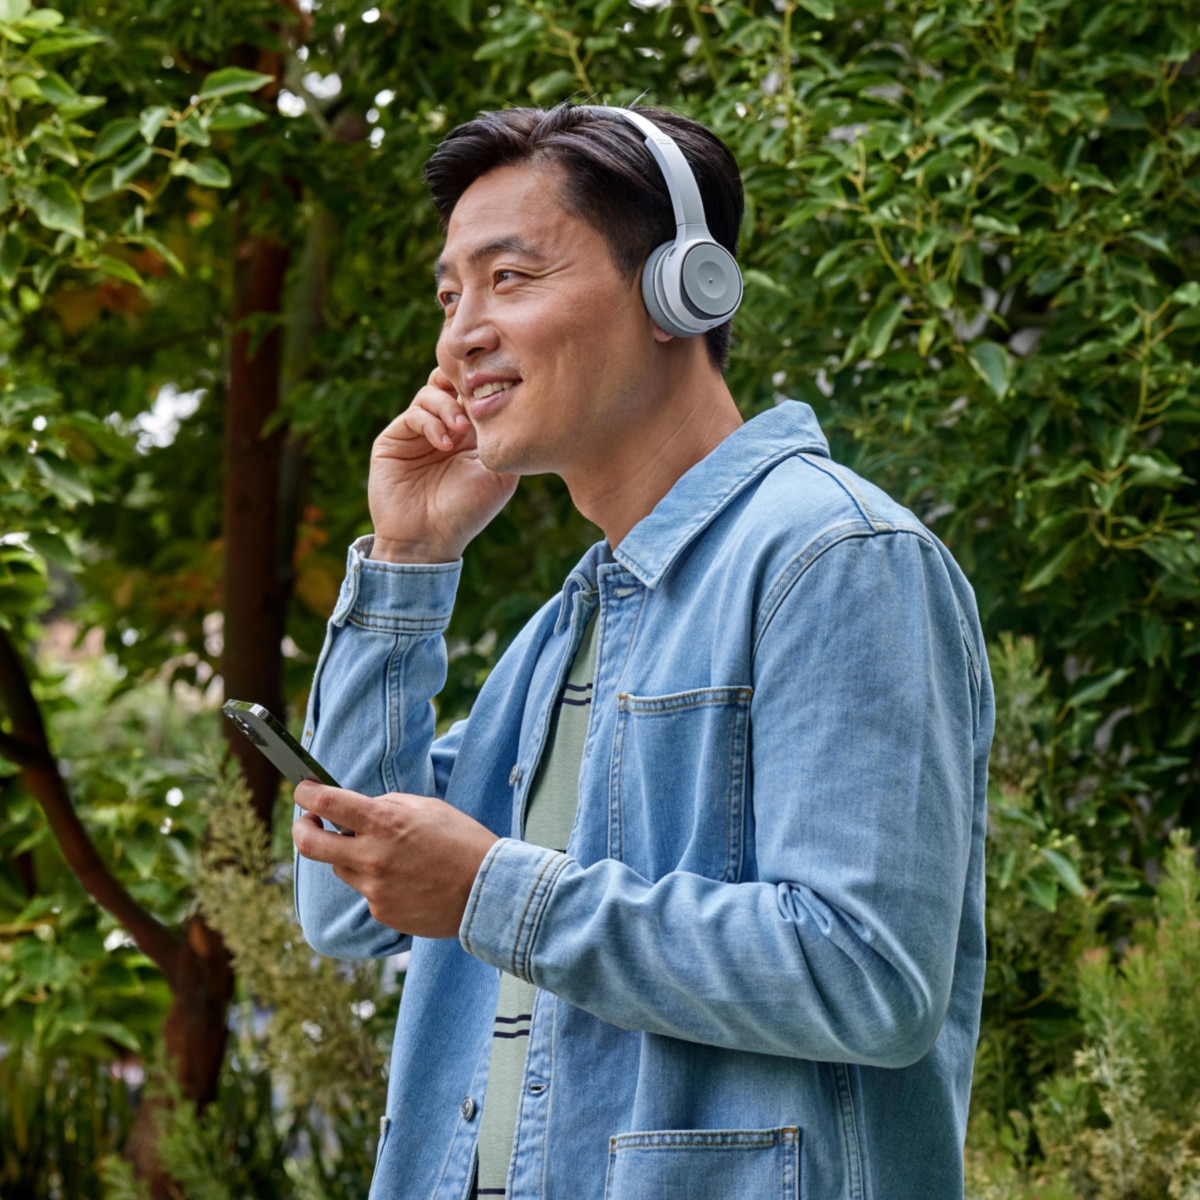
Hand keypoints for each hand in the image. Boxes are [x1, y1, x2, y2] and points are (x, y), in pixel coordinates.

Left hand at [291, 781, 498, 938]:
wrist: (488, 890)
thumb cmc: (463, 841)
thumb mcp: (428, 808)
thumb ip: (388, 807)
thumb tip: (360, 809)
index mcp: (383, 822)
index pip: (326, 802)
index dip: (306, 793)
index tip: (304, 790)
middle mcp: (371, 856)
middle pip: (310, 844)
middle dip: (302, 828)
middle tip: (308, 822)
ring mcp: (373, 888)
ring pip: (341, 868)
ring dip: (351, 857)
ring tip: (388, 855)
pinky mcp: (381, 912)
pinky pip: (367, 892)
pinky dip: (378, 882)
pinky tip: (408, 880)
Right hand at [368, 366, 518, 562]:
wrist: (426, 540)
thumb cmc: (467, 512)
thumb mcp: (500, 477)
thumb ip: (505, 440)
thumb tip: (504, 404)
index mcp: (472, 433)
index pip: (477, 392)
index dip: (487, 386)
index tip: (498, 394)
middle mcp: (445, 427)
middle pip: (451, 381)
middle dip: (464, 385)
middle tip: (476, 402)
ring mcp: (419, 431)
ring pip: (433, 391)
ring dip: (450, 407)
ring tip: (461, 432)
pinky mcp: (396, 437)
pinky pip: (415, 412)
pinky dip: (432, 422)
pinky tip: (445, 444)